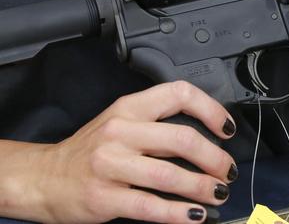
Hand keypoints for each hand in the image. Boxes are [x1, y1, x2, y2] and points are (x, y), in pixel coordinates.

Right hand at [16, 82, 236, 223]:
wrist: (44, 177)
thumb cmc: (91, 150)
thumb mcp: (121, 122)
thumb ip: (159, 123)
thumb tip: (209, 138)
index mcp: (129, 108)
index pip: (179, 94)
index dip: (211, 110)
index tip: (226, 128)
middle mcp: (120, 132)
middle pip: (182, 139)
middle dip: (215, 158)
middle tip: (227, 171)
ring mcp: (110, 165)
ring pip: (170, 175)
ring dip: (202, 188)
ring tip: (218, 193)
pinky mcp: (104, 197)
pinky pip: (150, 206)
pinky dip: (179, 213)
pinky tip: (195, 215)